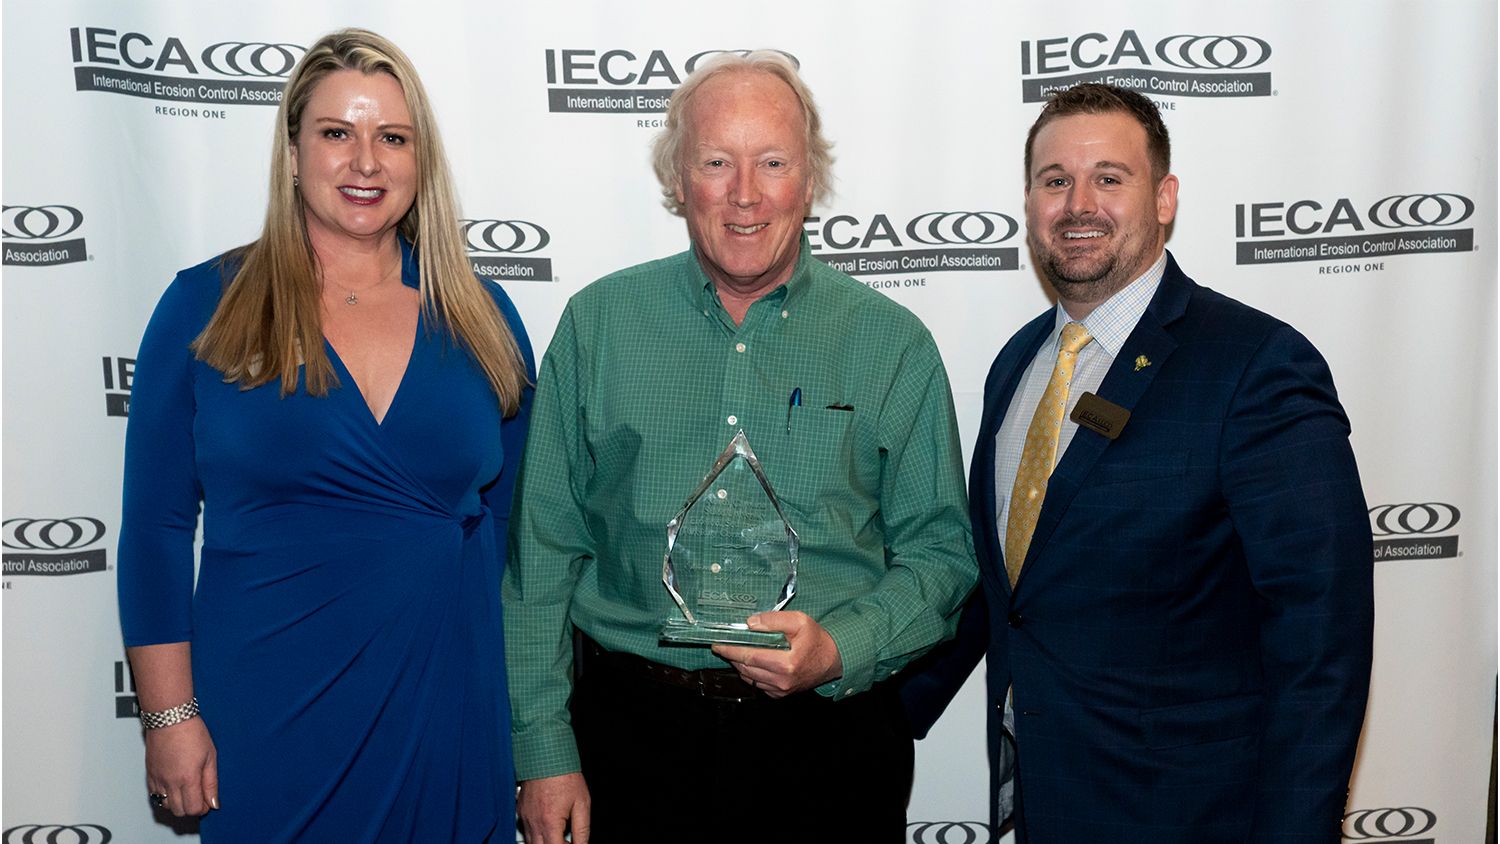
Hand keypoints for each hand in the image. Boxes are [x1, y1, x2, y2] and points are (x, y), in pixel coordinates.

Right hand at [144, 717, 217, 816]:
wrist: (170, 719)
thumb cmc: (191, 732)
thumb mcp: (210, 757)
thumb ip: (211, 783)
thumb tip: (214, 803)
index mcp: (188, 778)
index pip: (194, 809)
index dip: (203, 808)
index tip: (208, 801)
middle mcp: (170, 782)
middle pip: (179, 811)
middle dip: (191, 808)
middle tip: (199, 796)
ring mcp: (157, 779)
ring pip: (165, 806)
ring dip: (177, 803)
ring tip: (186, 791)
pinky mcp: (149, 775)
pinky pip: (154, 795)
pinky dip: (165, 796)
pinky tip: (174, 786)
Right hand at [518, 772, 589, 843]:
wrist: (547, 755)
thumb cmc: (565, 776)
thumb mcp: (582, 804)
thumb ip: (582, 830)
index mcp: (549, 822)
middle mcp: (533, 822)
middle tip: (565, 840)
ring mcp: (524, 817)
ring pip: (531, 842)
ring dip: (544, 842)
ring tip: (558, 834)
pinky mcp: (520, 811)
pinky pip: (525, 830)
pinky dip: (536, 834)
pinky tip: (548, 826)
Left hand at [712, 611, 842, 697]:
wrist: (833, 660)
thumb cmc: (817, 639)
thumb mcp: (800, 621)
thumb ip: (775, 620)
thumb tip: (751, 623)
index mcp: (787, 664)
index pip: (750, 656)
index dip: (731, 650)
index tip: (718, 644)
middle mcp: (782, 681)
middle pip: (746, 669)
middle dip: (731, 656)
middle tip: (720, 645)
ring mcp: (781, 690)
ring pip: (750, 678)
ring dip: (739, 665)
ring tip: (734, 652)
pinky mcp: (781, 694)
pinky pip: (758, 685)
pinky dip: (750, 674)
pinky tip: (749, 662)